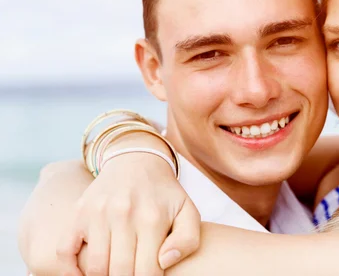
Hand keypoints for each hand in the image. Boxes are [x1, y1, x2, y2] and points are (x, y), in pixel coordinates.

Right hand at [56, 152, 200, 274]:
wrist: (136, 161)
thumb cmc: (164, 194)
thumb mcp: (188, 211)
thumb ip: (188, 240)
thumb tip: (164, 261)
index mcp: (152, 219)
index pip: (147, 271)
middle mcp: (123, 215)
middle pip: (120, 272)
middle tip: (132, 275)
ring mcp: (97, 214)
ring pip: (95, 267)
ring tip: (115, 272)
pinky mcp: (78, 214)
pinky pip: (64, 252)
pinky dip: (70, 271)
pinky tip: (85, 273)